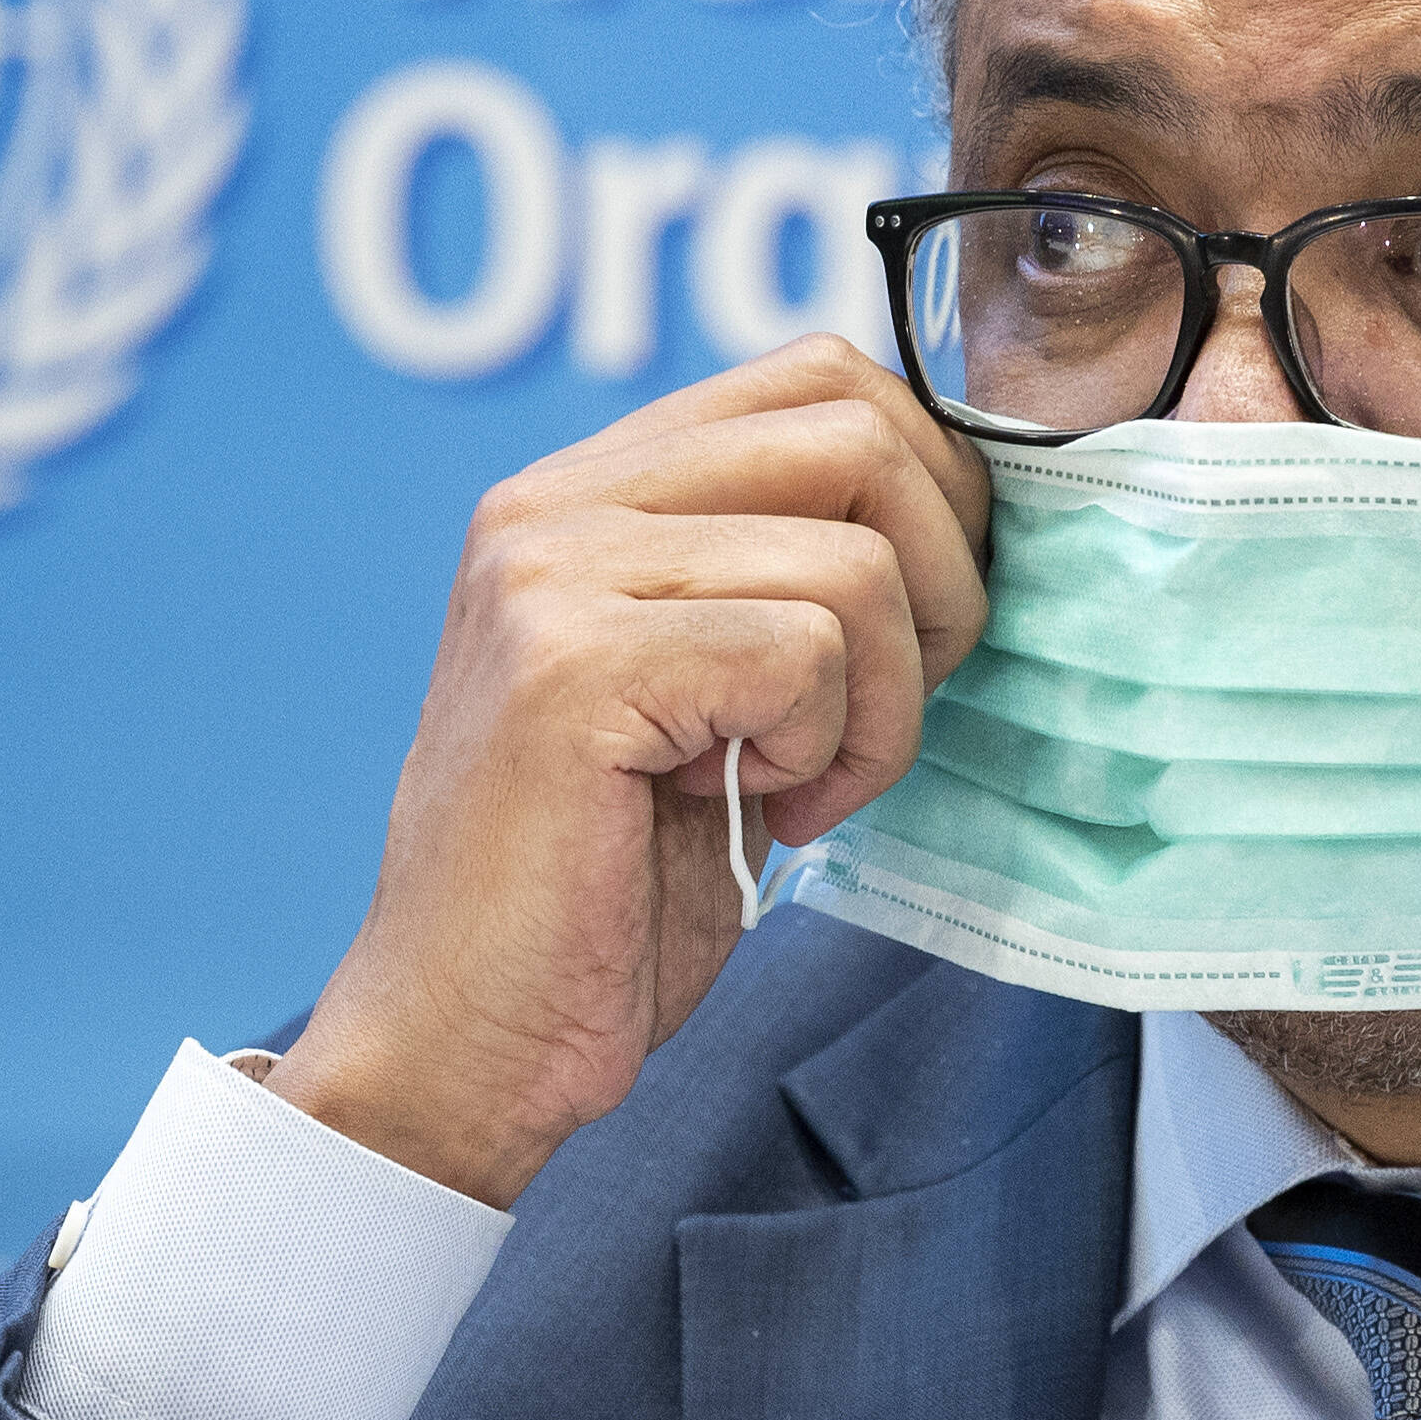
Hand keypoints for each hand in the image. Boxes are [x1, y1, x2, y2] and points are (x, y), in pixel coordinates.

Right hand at [270, 336, 990, 1209]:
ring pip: (855, 559)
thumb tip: (958, 506)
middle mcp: (552, 504)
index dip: (931, 483)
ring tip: (800, 785)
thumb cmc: (599, 892)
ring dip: (883, 704)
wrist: (461, 1043)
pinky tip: (756, 810)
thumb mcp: (704, 693)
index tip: (925, 620)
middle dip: (943, 578)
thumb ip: (776, 574)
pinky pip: (807, 653)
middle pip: (858, 430)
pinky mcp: (575, 668)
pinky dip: (826, 751)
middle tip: (888, 713)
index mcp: (582, 491)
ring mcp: (553, 576)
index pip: (820, 375)